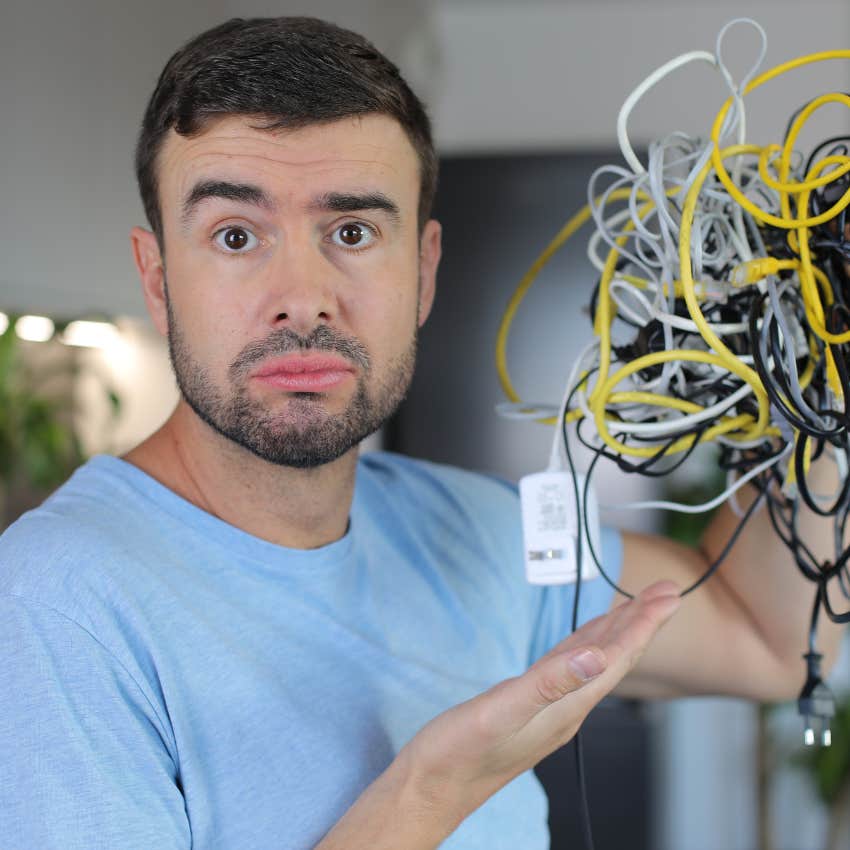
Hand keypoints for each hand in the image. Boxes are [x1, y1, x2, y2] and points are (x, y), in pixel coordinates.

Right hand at [397, 580, 680, 834]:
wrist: (433, 786)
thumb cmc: (461, 754)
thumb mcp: (502, 712)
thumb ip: (549, 684)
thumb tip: (597, 657)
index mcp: (566, 706)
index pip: (617, 658)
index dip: (644, 624)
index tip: (669, 596)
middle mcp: (566, 707)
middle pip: (615, 657)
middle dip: (642, 623)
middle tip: (667, 591)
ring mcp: (550, 707)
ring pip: (595, 661)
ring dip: (619, 632)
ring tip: (638, 607)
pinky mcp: (531, 705)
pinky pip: (570, 667)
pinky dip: (586, 645)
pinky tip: (587, 640)